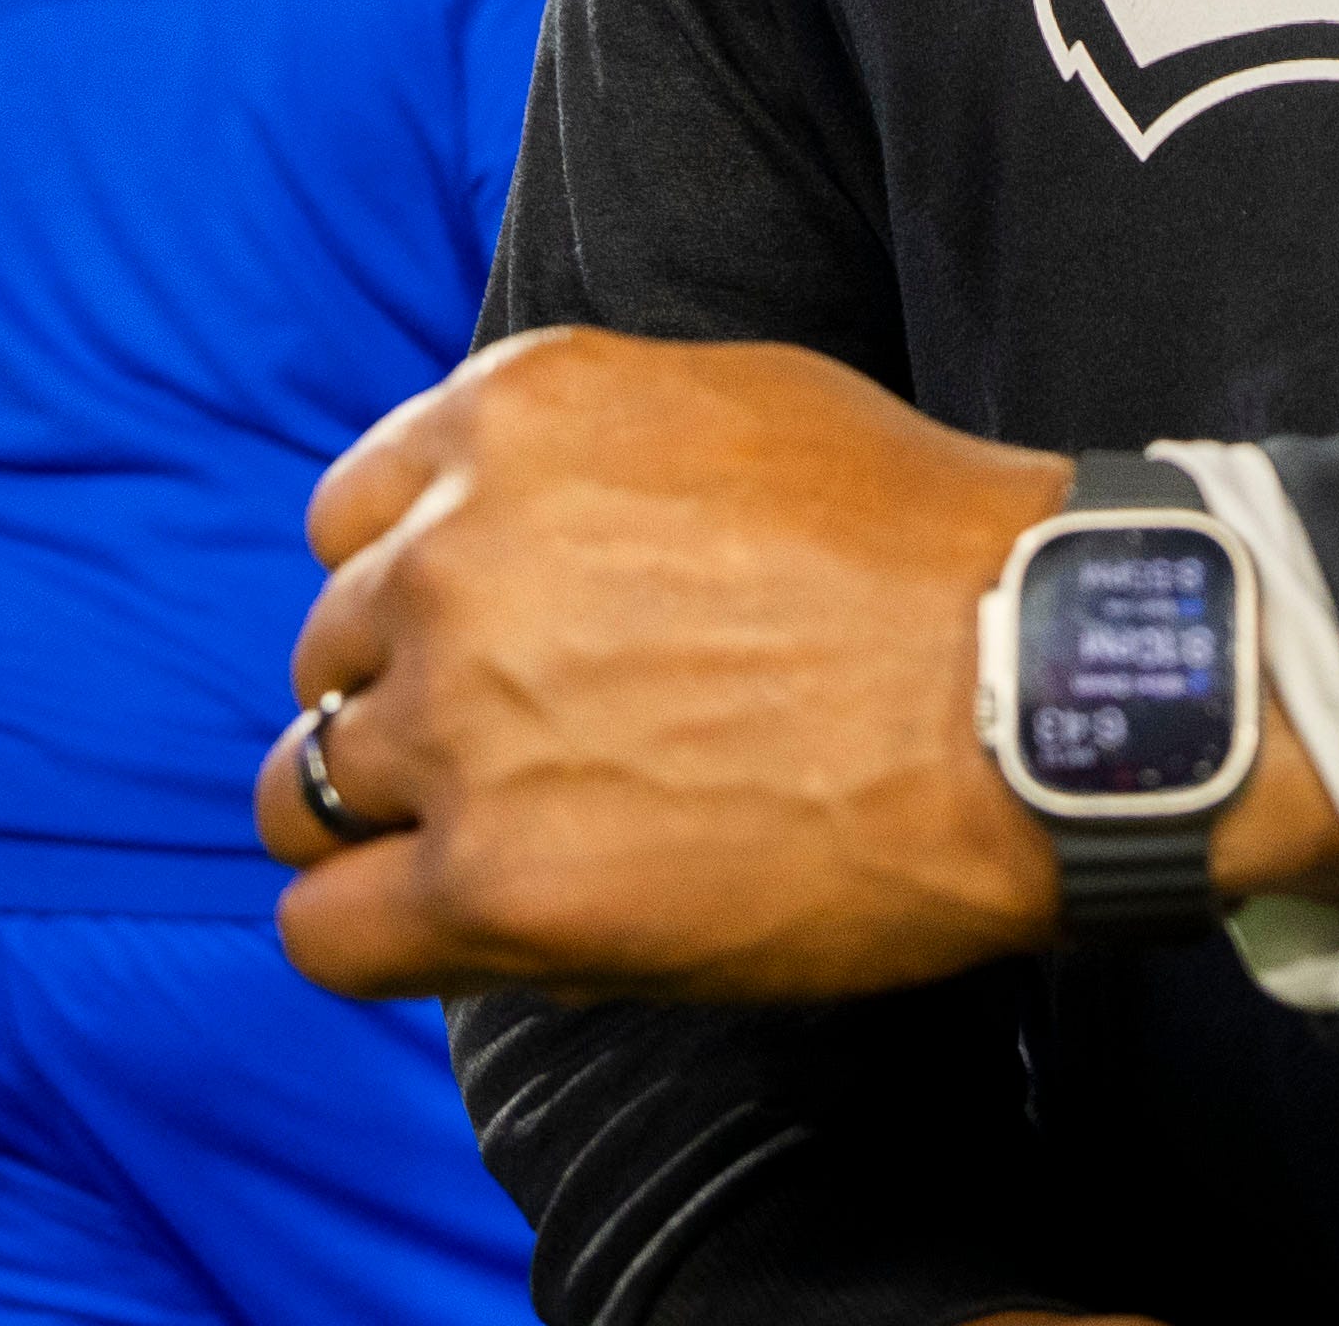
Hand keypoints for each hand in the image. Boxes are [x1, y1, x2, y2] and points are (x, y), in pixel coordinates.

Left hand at [261, 331, 1338, 1006]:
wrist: (1036, 694)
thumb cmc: (927, 550)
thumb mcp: (740, 404)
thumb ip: (582, 456)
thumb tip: (494, 527)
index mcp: (514, 415)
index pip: (349, 520)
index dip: (416, 594)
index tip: (491, 645)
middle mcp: (455, 552)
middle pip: (330, 656)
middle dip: (412, 704)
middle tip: (536, 756)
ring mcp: (462, 718)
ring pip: (303, 791)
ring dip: (387, 822)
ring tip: (507, 847)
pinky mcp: (491, 880)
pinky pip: (327, 928)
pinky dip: (380, 933)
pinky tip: (466, 929)